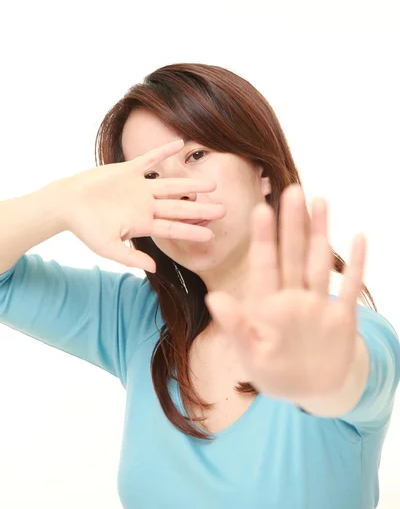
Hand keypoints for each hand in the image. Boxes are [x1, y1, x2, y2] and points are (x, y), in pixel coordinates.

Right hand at [57, 139, 225, 270]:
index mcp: (143, 223)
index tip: (211, 235)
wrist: (67, 204)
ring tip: (212, 184)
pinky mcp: (129, 170)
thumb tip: (153, 268)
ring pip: (171, 185)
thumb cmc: (86, 228)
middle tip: (224, 211)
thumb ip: (129, 257)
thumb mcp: (107, 248)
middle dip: (200, 210)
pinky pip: (150, 159)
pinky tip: (181, 144)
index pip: (173, 228)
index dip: (192, 232)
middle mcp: (146, 205)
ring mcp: (139, 187)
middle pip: (179, 207)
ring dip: (190, 184)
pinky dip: (164, 151)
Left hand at [205, 184, 365, 400]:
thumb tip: (215, 299)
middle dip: (292, 223)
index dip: (263, 237)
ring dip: (320, 232)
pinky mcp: (341, 317)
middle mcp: (293, 297)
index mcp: (267, 305)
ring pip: (319, 261)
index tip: (260, 209)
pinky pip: (348, 287)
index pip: (265, 265)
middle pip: (293, 254)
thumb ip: (236, 326)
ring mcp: (318, 304)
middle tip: (291, 190)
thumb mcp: (250, 354)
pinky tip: (358, 237)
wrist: (311, 391)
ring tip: (319, 201)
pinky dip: (354, 264)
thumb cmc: (275, 371)